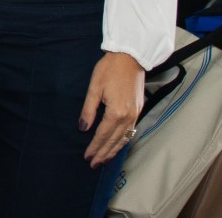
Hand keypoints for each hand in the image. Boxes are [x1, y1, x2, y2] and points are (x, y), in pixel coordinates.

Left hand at [80, 51, 143, 167]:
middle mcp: (128, 117)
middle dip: (104, 154)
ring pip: (124, 138)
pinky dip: (123, 141)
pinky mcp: (138, 110)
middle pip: (114, 141)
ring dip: (114, 150)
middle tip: (94, 164)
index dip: (95, 147)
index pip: (103, 135)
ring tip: (105, 160)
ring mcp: (135, 114)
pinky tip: (118, 144)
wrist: (130, 57)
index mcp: (116, 112)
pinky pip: (130, 131)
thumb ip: (88, 110)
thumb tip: (82, 128)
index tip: (87, 157)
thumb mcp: (94, 88)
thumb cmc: (109, 69)